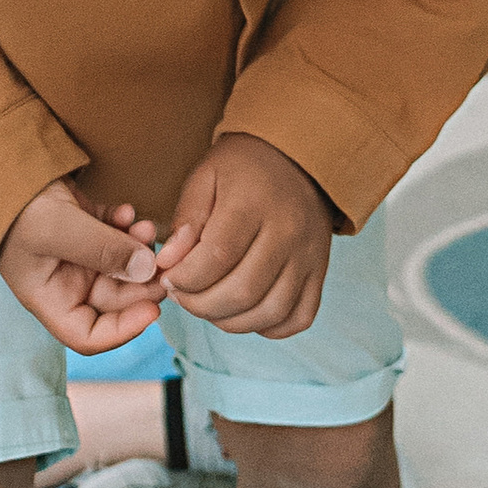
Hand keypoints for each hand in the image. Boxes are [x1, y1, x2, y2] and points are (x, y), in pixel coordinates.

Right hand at [0, 183, 168, 356]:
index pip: (89, 335)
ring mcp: (79, 257)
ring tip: (144, 227)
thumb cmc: (17, 207)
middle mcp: (67, 283)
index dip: (123, 330)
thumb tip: (148, 269)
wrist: (1, 167)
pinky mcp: (88, 229)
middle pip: (117, 300)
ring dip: (139, 250)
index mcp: (51, 298)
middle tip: (162, 261)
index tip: (152, 311)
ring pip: (123, 266)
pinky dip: (128, 227)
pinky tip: (127, 212)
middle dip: (142, 282)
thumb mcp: (57, 230)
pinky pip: (118, 237)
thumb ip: (103, 249)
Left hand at [152, 134, 333, 340]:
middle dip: (200, 305)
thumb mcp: (205, 177)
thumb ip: (186, 221)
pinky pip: (298, 318)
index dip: (184, 278)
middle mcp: (289, 232)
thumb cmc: (242, 169)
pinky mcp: (320, 273)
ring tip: (207, 305)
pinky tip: (244, 312)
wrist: (297, 160)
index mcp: (255, 203)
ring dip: (229, 321)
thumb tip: (168, 264)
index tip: (168, 277)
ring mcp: (310, 256)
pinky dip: (268, 327)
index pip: (217, 257)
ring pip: (270, 312)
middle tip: (182, 295)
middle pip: (243, 291)